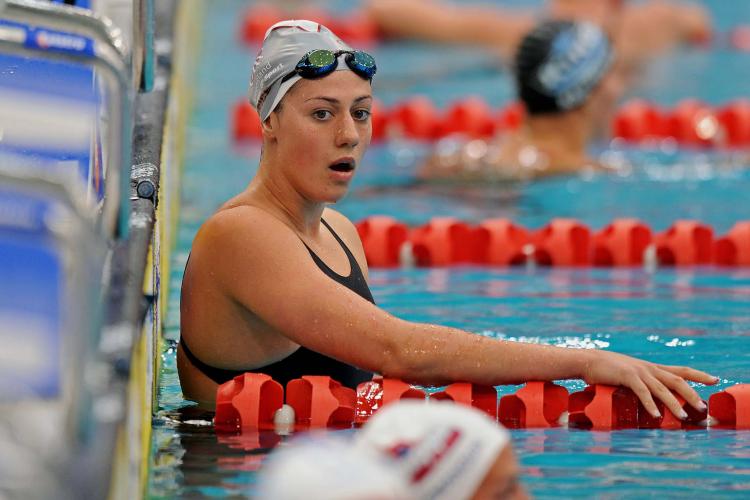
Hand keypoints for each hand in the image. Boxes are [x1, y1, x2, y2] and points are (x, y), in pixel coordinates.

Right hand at [582, 349, 717, 418]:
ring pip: (662, 389)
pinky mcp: (627, 376)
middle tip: (703, 407)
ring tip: (683, 417)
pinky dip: (650, 405)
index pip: (681, 370)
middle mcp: (649, 368)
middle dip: (692, 394)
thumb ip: (641, 383)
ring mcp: (639, 371)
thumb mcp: (629, 374)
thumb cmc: (607, 370)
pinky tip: (656, 415)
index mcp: (651, 368)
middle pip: (677, 380)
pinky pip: (643, 392)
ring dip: (674, 404)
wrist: (588, 361)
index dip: (698, 375)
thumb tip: (649, 400)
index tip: (714, 379)